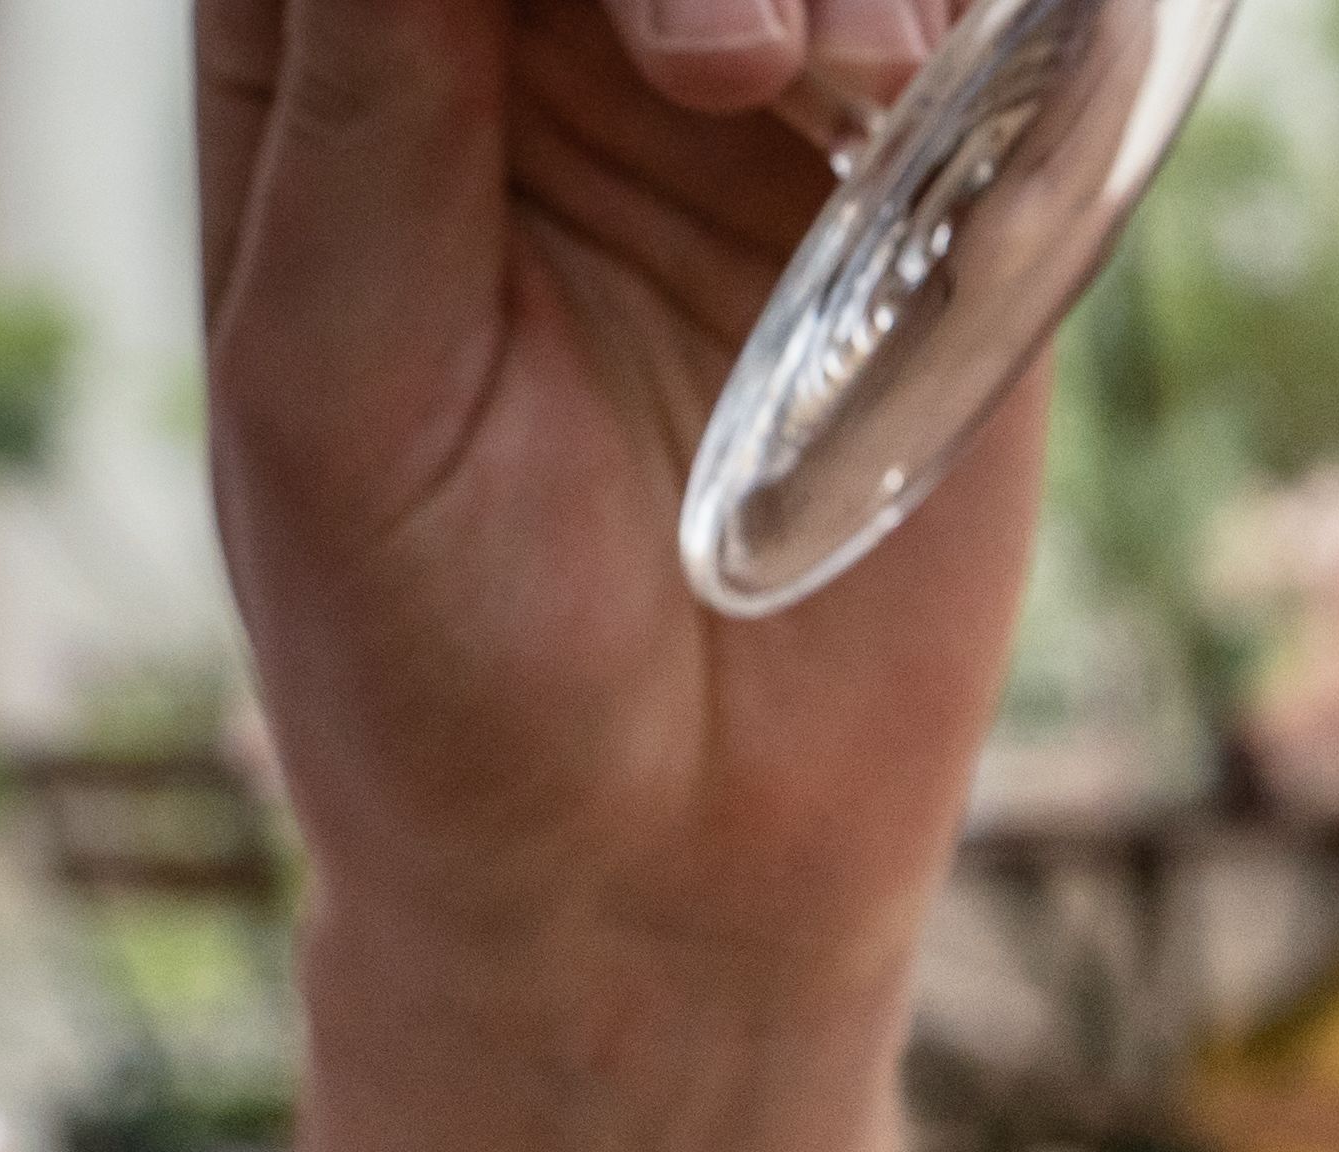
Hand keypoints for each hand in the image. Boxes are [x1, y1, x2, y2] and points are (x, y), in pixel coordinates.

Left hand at [197, 0, 1038, 985]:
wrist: (659, 880)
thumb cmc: (435, 660)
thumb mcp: (340, 369)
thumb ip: (371, 83)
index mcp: (356, 58)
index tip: (640, 34)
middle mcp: (549, 48)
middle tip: (731, 66)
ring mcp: (756, 119)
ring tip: (854, 94)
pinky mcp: (928, 211)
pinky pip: (996, 49)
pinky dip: (999, 38)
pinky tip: (940, 122)